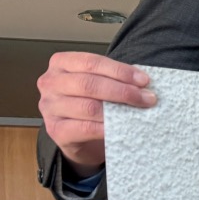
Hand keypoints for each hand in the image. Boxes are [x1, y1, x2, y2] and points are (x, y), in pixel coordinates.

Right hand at [37, 52, 155, 170]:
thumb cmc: (91, 104)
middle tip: (147, 98)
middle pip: (89, 84)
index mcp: (61, 64)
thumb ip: (113, 79)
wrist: (79, 137)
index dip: (120, 71)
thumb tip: (143, 83)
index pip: (90, 62)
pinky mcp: (56, 130)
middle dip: (122, 91)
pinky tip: (123, 127)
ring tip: (140, 112)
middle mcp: (50, 83)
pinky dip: (108, 127)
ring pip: (88, 107)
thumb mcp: (98, 85)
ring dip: (119, 110)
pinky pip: (86, 128)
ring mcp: (50, 107)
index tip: (144, 80)